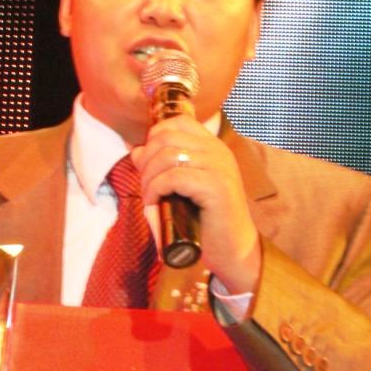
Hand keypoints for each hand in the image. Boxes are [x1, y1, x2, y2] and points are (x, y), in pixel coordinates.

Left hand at [131, 115, 261, 293]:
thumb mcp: (182, 187)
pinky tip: (154, 202)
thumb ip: (162, 167)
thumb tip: (136, 151)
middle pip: (167, 137)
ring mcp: (219, 167)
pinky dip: (156, 188)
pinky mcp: (216, 187)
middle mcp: (218, 151)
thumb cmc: (205, 220)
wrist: (233, 249)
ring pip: (168, 156)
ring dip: (149, 176)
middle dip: (147, 159)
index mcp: (213, 147)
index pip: (179, 122)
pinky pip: (174, 177)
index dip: (155, 136)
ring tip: (149, 196)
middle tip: (145, 184)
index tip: (147, 161)